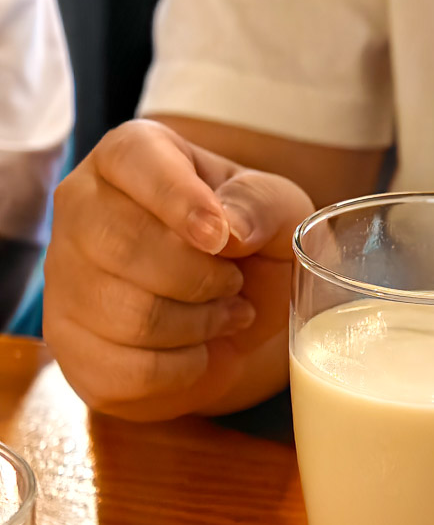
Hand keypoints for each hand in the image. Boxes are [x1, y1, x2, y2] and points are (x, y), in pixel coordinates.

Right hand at [44, 120, 312, 419]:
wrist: (233, 318)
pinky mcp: (70, 345)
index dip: (177, 199)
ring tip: (225, 313)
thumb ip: (262, 204)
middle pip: (123, 246)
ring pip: (127, 314)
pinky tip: (198, 350)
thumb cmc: (251, 247)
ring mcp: (64, 277)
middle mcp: (81, 205)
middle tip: (235, 282)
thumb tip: (229, 226)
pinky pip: (126, 369)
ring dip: (199, 324)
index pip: (133, 159)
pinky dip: (183, 368)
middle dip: (201, 278)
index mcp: (131, 155)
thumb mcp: (279, 212)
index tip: (220, 238)